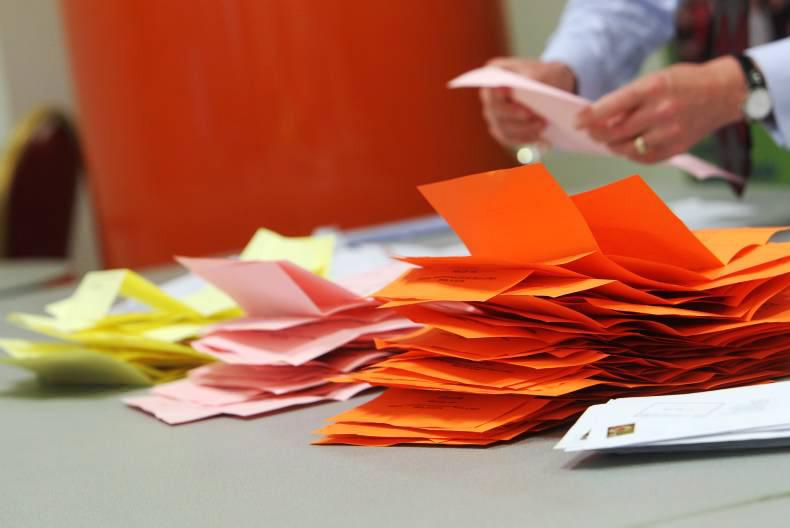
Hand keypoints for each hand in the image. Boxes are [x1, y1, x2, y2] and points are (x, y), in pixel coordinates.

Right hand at [480, 57, 576, 148]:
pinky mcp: (503, 129)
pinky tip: (540, 137)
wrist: (554, 88)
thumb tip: (530, 86)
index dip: (496, 92)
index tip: (508, 90)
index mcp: (496, 73)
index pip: (490, 84)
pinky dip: (524, 139)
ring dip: (523, 129)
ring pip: (503, 127)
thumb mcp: (546, 72)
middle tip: (533, 115)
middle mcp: (490, 95)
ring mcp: (494, 114)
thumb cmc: (548, 75)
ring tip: (542, 125)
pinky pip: (509, 138)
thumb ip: (536, 77)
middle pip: (495, 110)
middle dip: (515, 115)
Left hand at [575, 56, 747, 162]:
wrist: (723, 92)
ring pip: (627, 149)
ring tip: (610, 139)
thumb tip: (600, 121)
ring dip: (613, 146)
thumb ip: (628, 99)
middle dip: (597, 134)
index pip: (611, 105)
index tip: (576, 122)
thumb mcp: (654, 79)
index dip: (590, 116)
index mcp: (653, 87)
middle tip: (591, 132)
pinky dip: (631, 154)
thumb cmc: (683, 83)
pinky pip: (644, 158)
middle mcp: (661, 111)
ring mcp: (670, 132)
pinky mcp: (677, 148)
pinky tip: (629, 146)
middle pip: (615, 131)